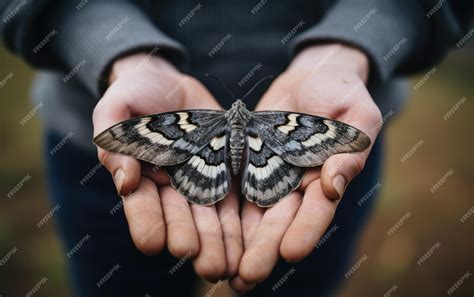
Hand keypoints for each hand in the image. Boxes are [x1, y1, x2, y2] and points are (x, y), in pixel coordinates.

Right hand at [92, 53, 242, 281]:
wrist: (169, 82)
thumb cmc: (135, 93)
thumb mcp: (116, 108)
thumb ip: (113, 142)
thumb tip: (126, 182)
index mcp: (143, 177)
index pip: (143, 206)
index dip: (148, 224)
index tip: (155, 243)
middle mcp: (174, 186)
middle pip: (183, 219)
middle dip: (194, 242)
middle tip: (206, 266)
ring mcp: (203, 179)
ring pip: (213, 216)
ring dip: (222, 242)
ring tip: (231, 265)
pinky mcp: (229, 169)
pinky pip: (239, 195)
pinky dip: (246, 219)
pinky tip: (256, 239)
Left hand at [230, 43, 381, 291]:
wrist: (311, 76)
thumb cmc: (341, 91)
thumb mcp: (356, 113)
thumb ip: (351, 149)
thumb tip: (335, 186)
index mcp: (326, 177)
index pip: (317, 209)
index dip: (306, 230)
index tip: (291, 252)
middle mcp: (296, 185)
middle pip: (280, 221)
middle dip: (264, 249)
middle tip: (247, 278)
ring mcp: (269, 175)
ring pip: (253, 215)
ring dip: (240, 245)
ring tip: (221, 272)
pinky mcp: (245, 162)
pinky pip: (231, 187)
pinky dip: (220, 212)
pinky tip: (204, 234)